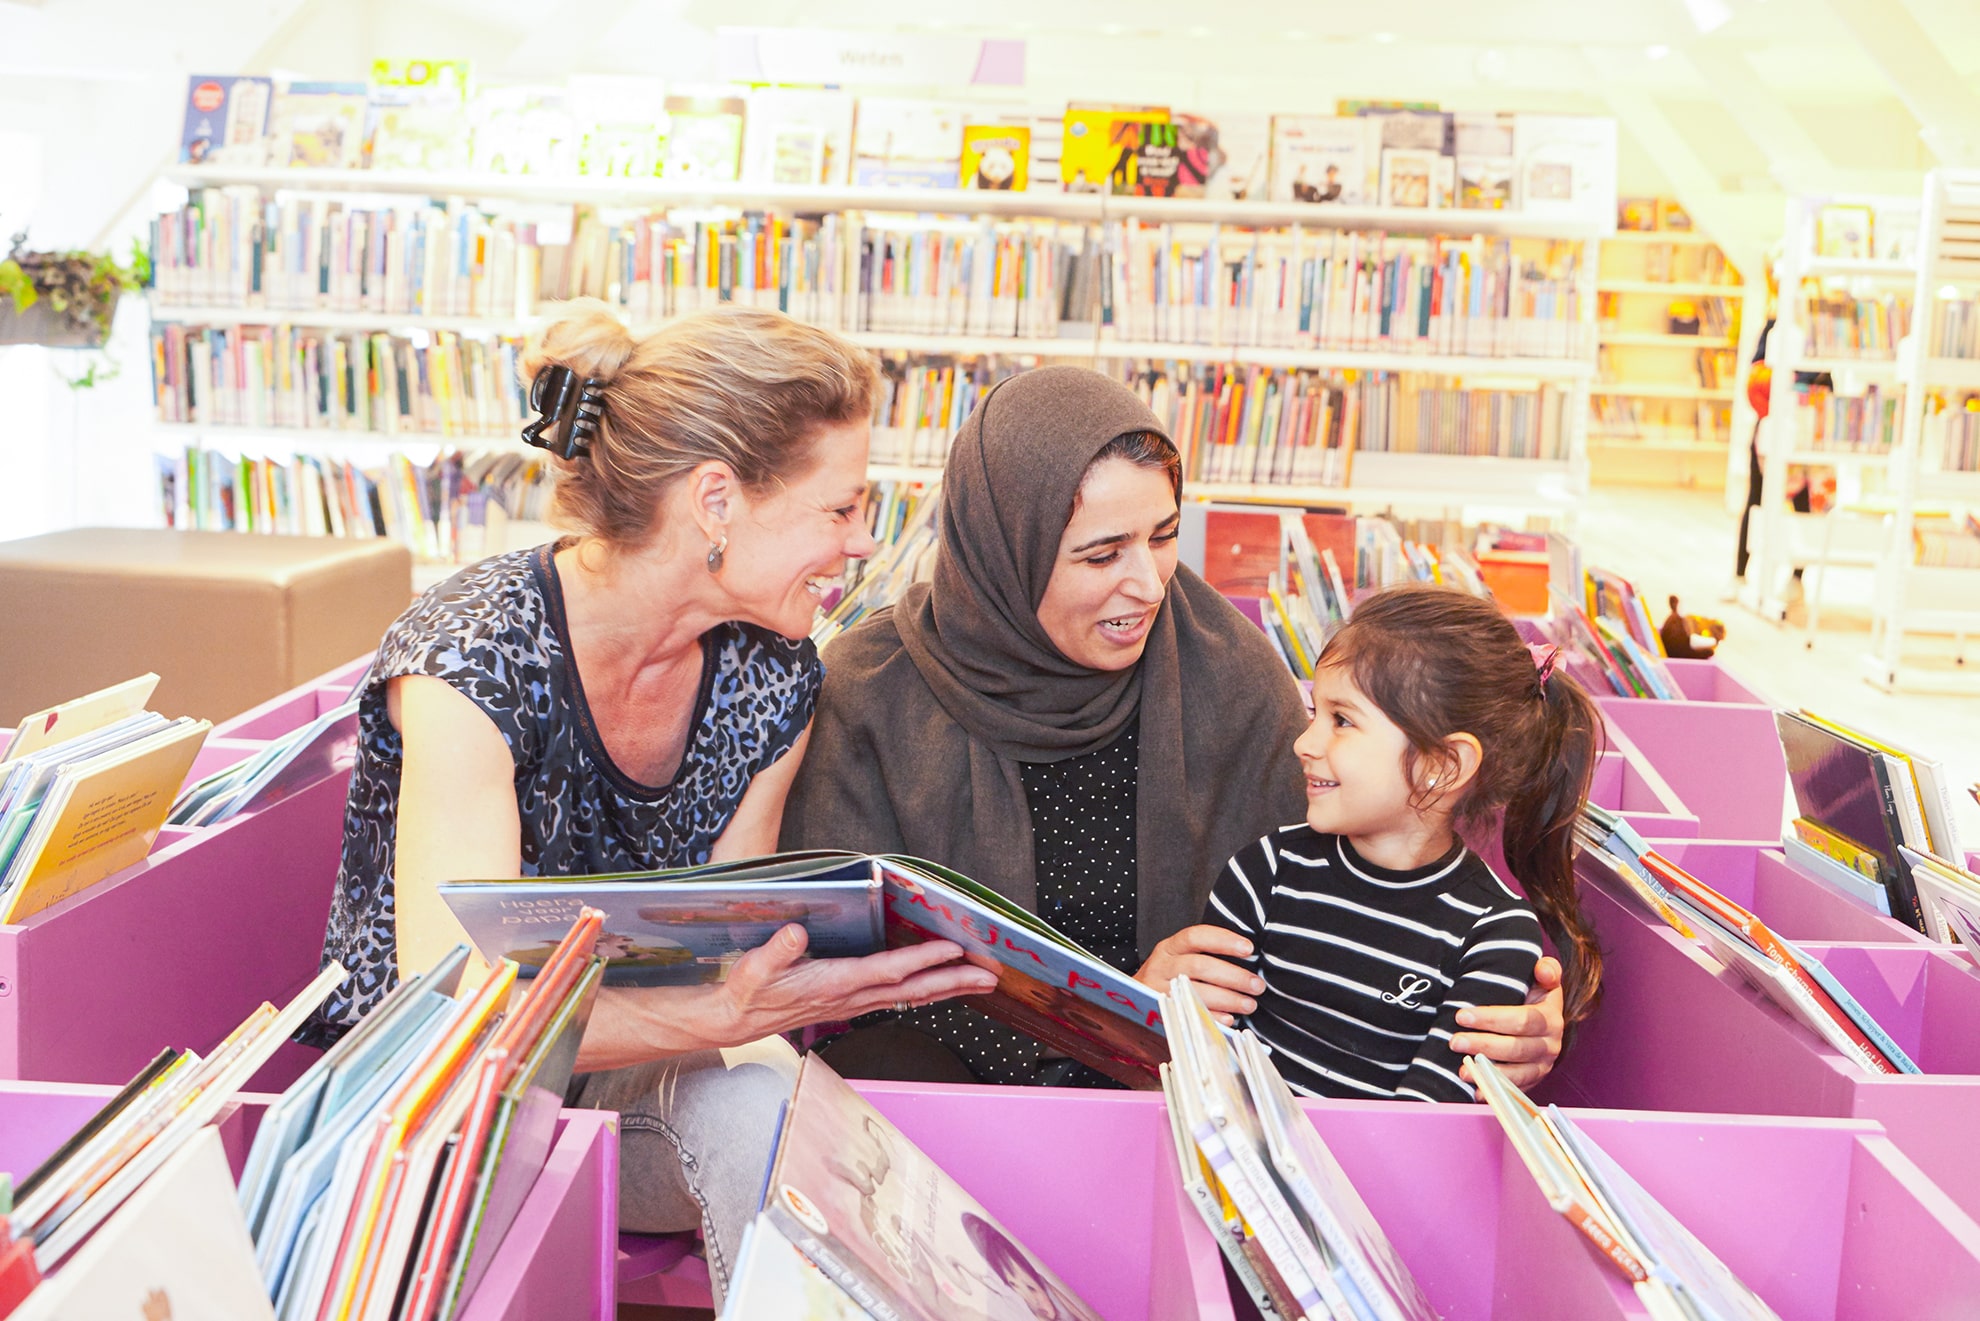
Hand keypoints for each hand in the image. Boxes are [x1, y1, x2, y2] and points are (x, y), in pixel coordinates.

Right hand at [720, 925, 999, 1040]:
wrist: (736, 1021)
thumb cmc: (746, 992)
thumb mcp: (752, 970)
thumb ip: (775, 952)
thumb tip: (796, 932)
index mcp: (832, 985)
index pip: (886, 971)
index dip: (921, 961)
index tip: (952, 950)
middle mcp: (850, 998)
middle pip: (912, 991)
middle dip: (953, 982)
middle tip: (990, 976)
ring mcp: (854, 1004)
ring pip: (910, 997)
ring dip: (947, 989)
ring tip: (980, 981)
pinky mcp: (851, 1004)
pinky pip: (897, 998)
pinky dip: (924, 991)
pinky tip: (941, 987)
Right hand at [1136, 925, 1263, 1026]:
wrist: (1132, 1001)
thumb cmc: (1166, 978)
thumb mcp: (1177, 960)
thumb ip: (1204, 956)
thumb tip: (1248, 963)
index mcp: (1168, 948)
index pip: (1195, 936)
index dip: (1223, 940)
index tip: (1248, 948)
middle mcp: (1161, 966)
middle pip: (1199, 966)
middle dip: (1233, 976)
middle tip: (1256, 985)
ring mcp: (1157, 990)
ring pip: (1195, 991)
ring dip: (1228, 998)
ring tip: (1249, 1004)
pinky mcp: (1159, 1013)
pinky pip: (1190, 1014)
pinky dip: (1212, 1017)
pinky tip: (1229, 1019)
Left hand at [1453, 956, 1564, 1091]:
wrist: (1539, 1018)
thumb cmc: (1532, 995)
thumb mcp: (1541, 979)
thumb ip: (1547, 969)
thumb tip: (1543, 969)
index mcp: (1551, 1018)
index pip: (1523, 1020)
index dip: (1492, 1019)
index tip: (1461, 1015)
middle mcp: (1550, 1045)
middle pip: (1517, 1048)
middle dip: (1483, 1045)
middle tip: (1454, 1041)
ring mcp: (1542, 1066)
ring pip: (1517, 1072)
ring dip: (1489, 1072)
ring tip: (1462, 1070)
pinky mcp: (1533, 1081)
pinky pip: (1516, 1090)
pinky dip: (1496, 1091)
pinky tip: (1477, 1091)